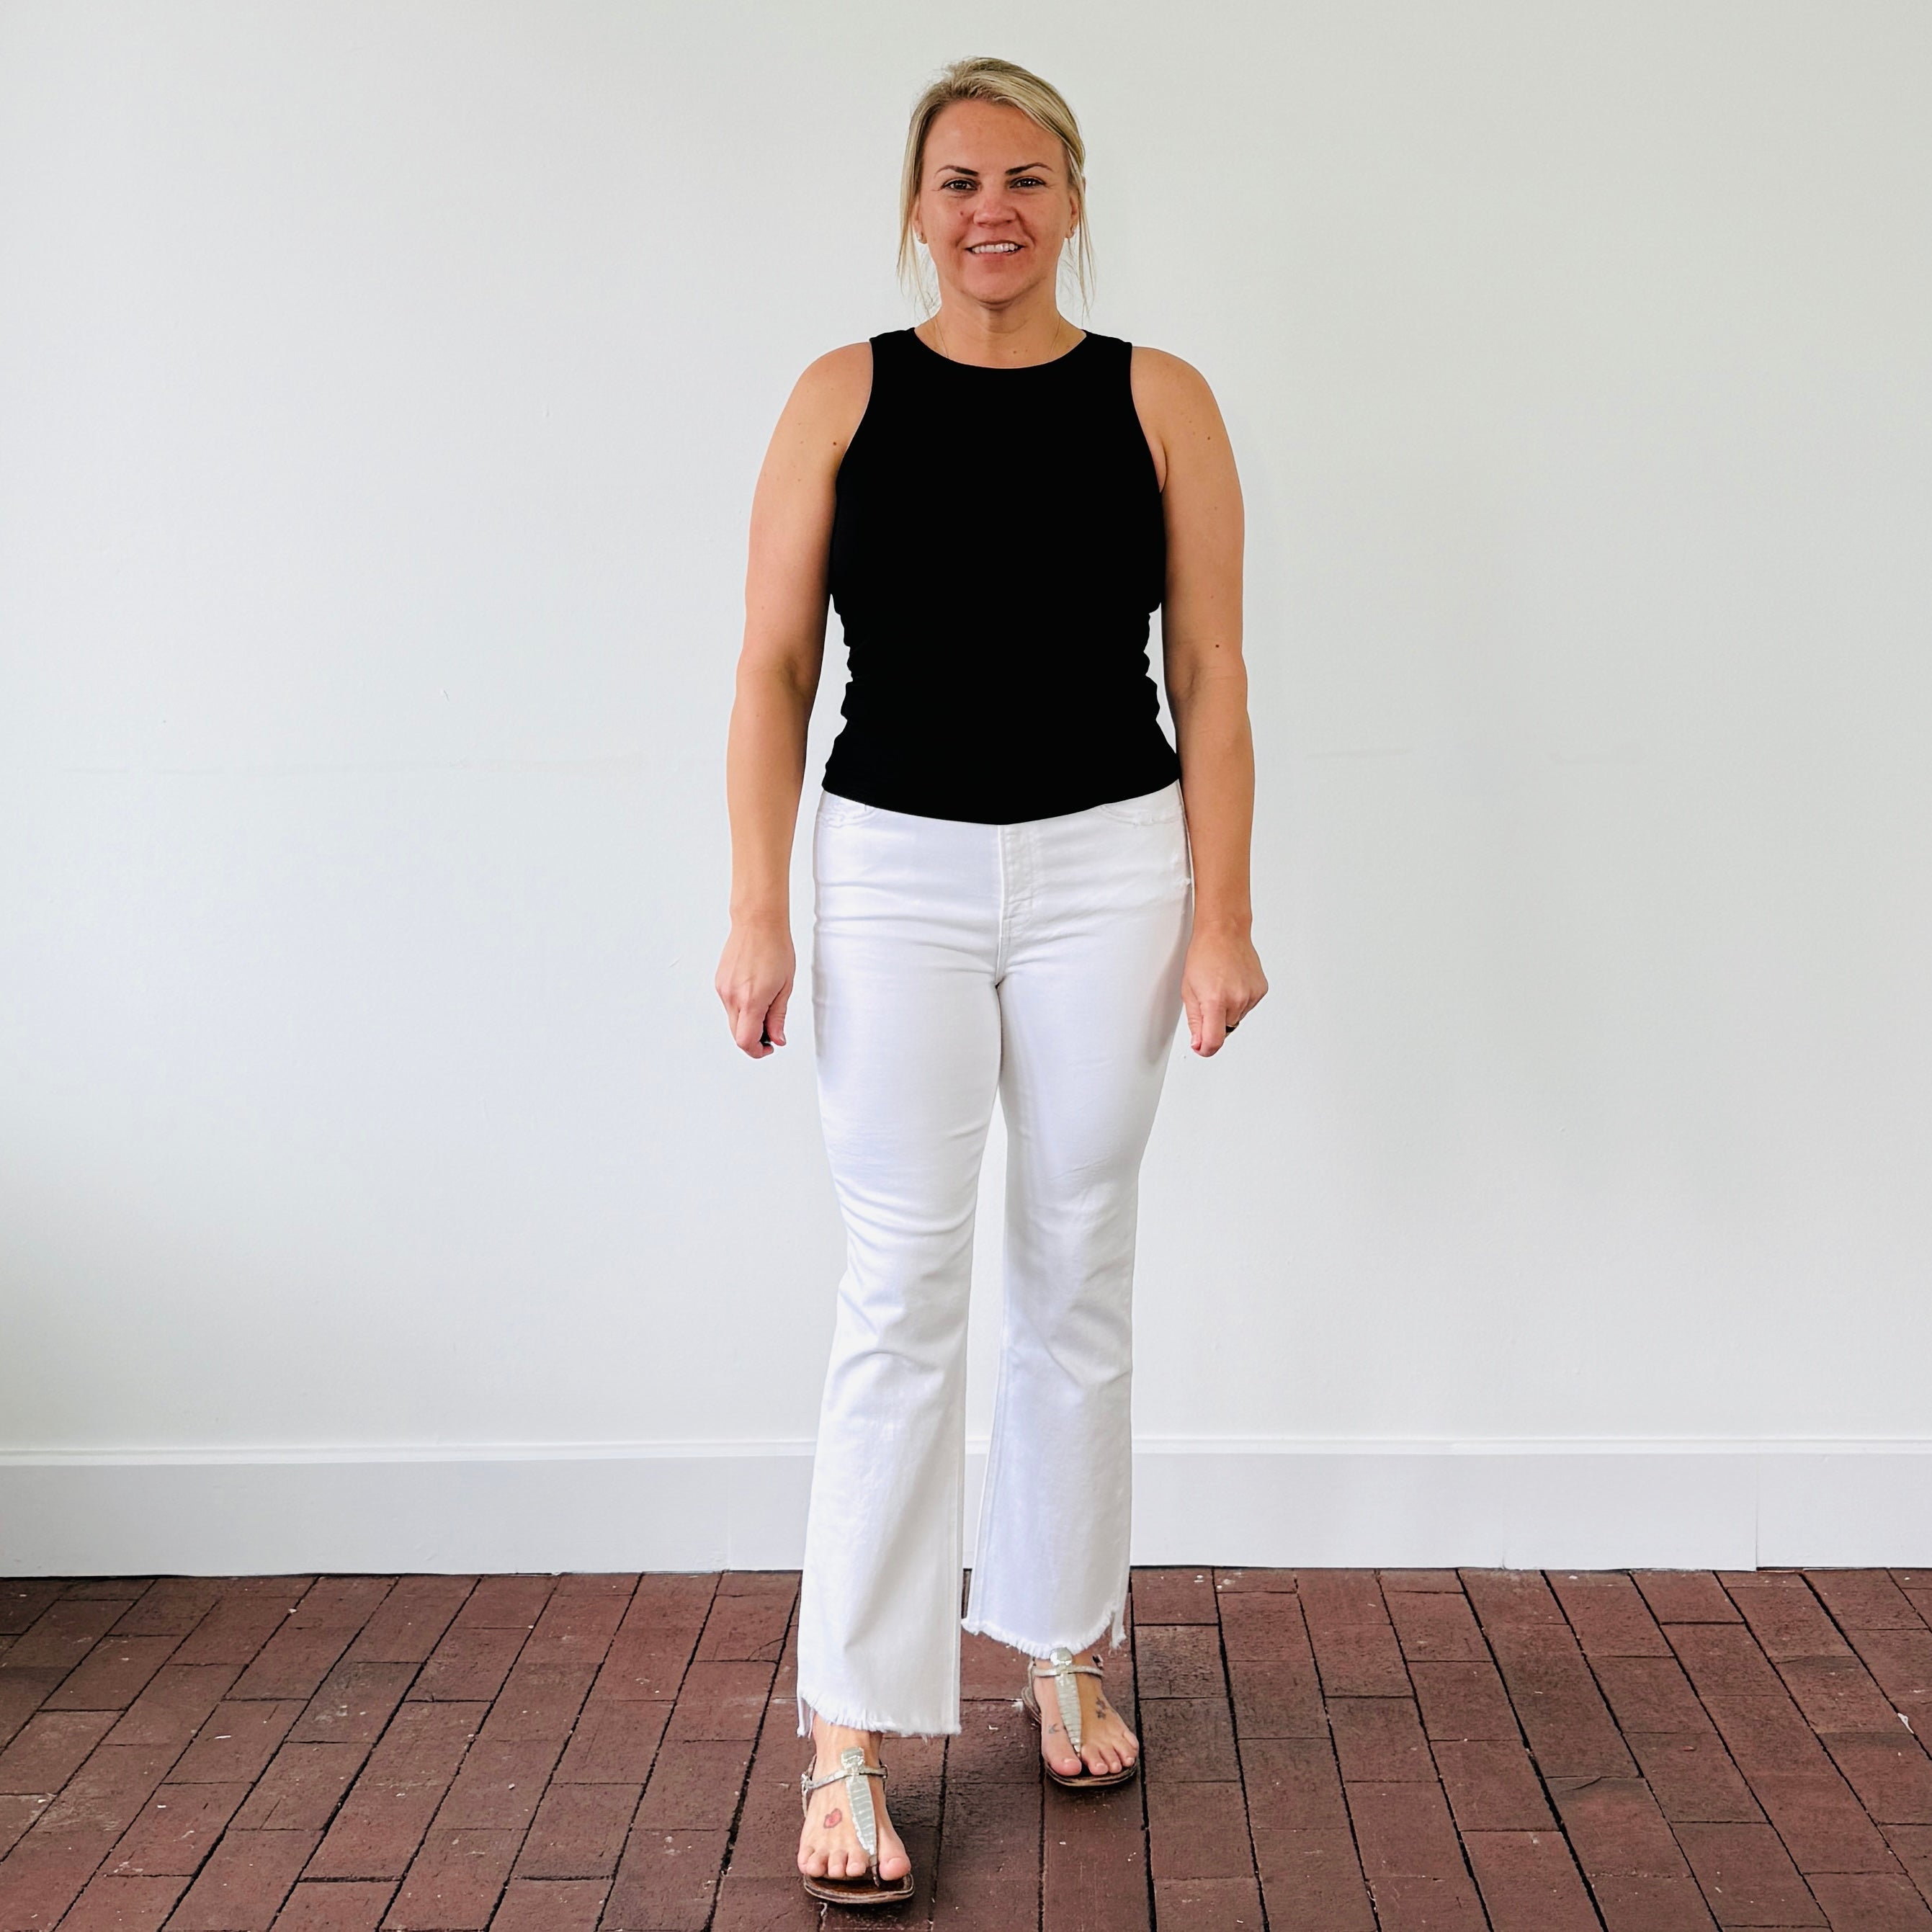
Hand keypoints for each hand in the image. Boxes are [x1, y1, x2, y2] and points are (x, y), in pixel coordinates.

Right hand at [716, 916, 794, 1058]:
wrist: (758, 923)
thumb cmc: (775, 948)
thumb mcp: (785, 987)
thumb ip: (778, 1017)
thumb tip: (776, 1038)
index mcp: (751, 1000)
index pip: (746, 1041)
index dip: (757, 1051)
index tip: (768, 1048)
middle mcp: (732, 997)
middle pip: (737, 1034)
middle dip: (754, 1038)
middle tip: (771, 1031)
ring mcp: (723, 989)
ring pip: (733, 1020)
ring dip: (748, 1021)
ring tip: (766, 1004)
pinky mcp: (719, 982)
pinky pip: (729, 1005)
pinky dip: (741, 1008)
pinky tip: (755, 993)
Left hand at [1182, 926, 1266, 1057]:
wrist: (1224, 932)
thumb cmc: (1204, 955)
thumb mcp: (1188, 990)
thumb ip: (1195, 1021)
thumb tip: (1199, 1044)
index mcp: (1215, 1000)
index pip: (1214, 1041)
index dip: (1206, 1049)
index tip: (1201, 1046)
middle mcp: (1237, 999)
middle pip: (1225, 1029)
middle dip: (1215, 1021)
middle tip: (1208, 997)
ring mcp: (1251, 995)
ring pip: (1237, 1018)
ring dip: (1228, 1010)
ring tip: (1221, 985)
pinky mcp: (1261, 991)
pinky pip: (1247, 1007)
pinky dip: (1239, 1000)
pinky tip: (1233, 983)